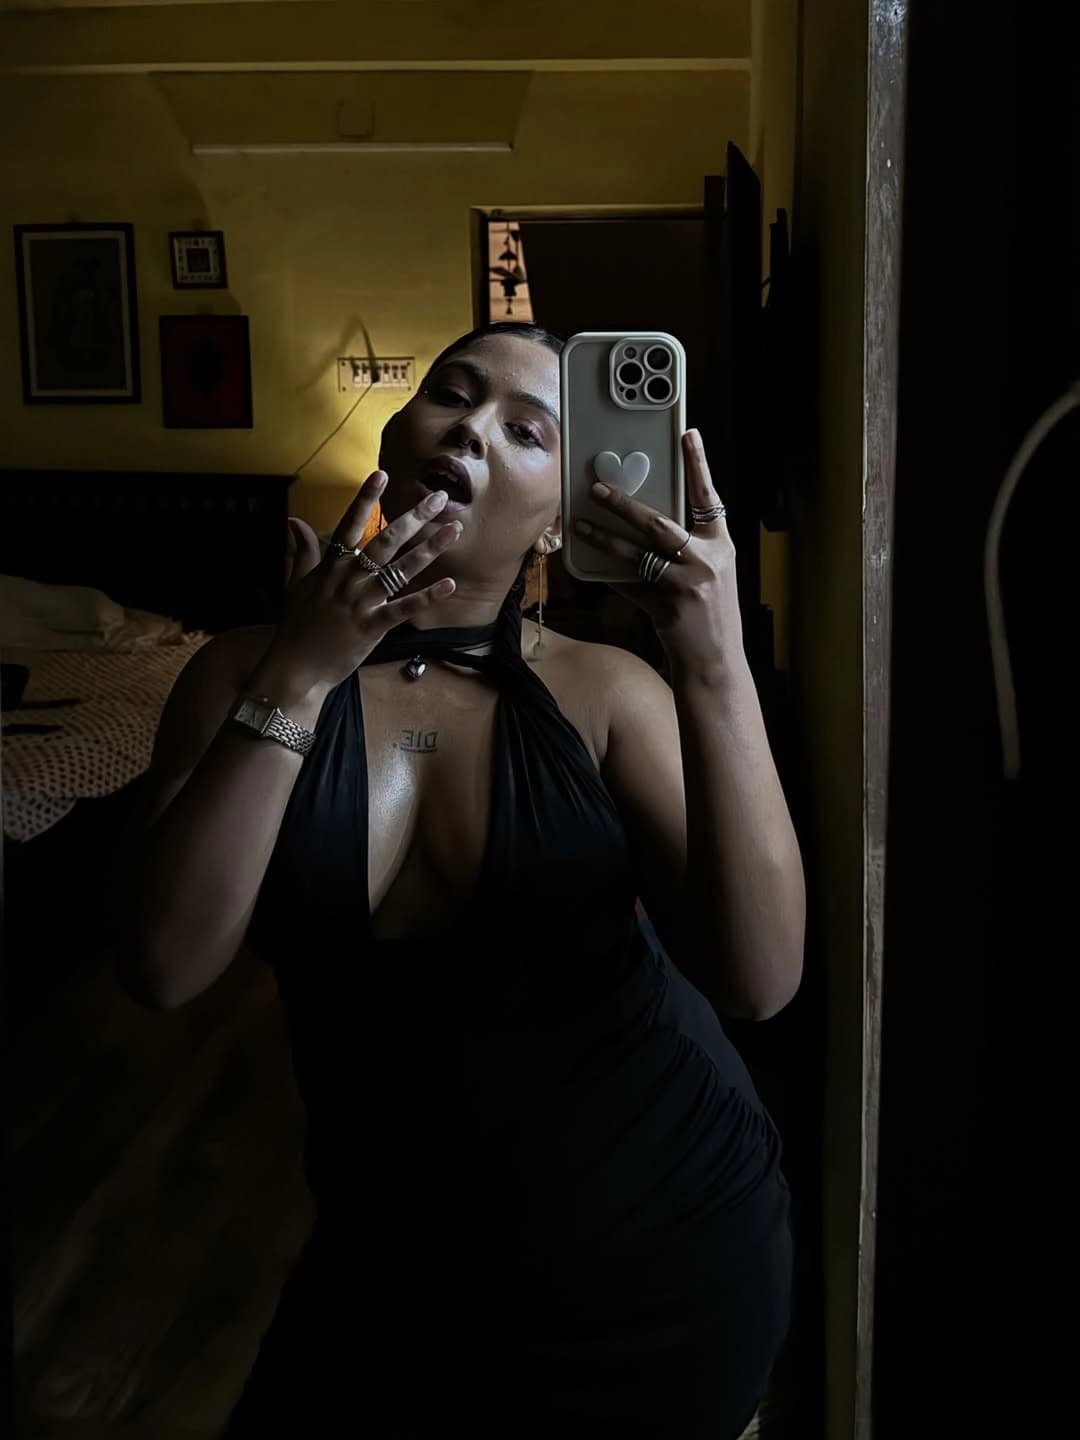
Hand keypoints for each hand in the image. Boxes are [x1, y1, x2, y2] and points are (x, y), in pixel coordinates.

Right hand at [265, 470, 460, 693]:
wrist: (295, 667)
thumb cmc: (296, 626)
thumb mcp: (296, 585)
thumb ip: (302, 551)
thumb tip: (295, 522)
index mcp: (330, 566)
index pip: (349, 524)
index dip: (365, 499)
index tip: (381, 474)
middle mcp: (347, 579)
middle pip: (384, 542)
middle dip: (413, 517)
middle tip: (438, 497)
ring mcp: (361, 603)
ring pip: (399, 570)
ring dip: (429, 549)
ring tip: (454, 530)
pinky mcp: (372, 627)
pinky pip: (403, 609)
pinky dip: (426, 597)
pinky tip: (449, 585)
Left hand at [572, 430, 743, 670]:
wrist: (715, 662)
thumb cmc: (710, 616)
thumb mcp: (711, 575)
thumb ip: (688, 549)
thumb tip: (647, 522)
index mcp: (721, 548)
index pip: (709, 498)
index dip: (699, 465)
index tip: (689, 434)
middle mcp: (707, 562)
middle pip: (660, 523)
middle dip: (625, 504)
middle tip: (598, 488)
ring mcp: (688, 586)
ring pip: (638, 553)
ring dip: (606, 538)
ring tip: (581, 525)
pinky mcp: (667, 608)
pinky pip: (629, 585)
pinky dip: (609, 574)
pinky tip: (590, 565)